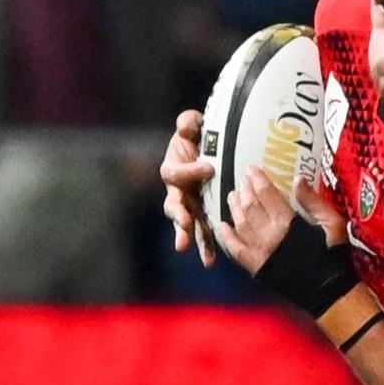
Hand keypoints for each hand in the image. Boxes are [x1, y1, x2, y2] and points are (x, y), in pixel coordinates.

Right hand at [160, 110, 217, 267]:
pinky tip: (210, 261)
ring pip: (184, 223)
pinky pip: (203, 233)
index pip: (173, 173)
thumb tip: (186, 127)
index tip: (209, 167)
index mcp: (172, 170)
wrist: (211, 150)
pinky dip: (206, 247)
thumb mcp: (194, 126)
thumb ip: (188, 123)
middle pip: (171, 205)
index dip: (188, 171)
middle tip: (184, 220)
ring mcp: (189, 206)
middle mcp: (177, 191)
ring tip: (185, 246)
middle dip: (178, 214)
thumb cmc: (200, 137)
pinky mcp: (202, 216)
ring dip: (186, 235)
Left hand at [217, 167, 357, 318]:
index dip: (257, 179)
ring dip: (234, 208)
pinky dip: (226, 237)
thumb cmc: (334, 256)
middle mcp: (268, 236)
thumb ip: (313, 201)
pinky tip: (222, 226)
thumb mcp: (332, 223)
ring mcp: (259, 253)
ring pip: (240, 225)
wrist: (329, 292)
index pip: (266, 194)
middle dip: (244, 190)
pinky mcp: (256, 268)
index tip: (251, 169)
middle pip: (249, 207)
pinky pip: (235, 250)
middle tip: (242, 180)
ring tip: (233, 196)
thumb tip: (297, 179)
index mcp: (287, 223)